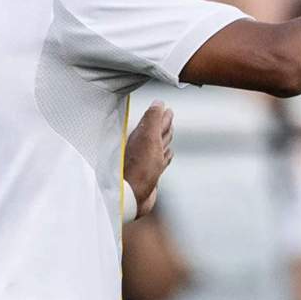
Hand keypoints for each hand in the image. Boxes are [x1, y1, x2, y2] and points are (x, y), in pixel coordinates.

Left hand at [124, 101, 174, 218]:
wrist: (132, 196)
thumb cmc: (139, 168)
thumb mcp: (148, 137)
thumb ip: (153, 119)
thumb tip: (158, 103)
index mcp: (141, 136)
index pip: (153, 121)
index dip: (161, 114)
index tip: (166, 108)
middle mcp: (142, 148)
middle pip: (156, 132)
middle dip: (164, 124)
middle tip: (169, 116)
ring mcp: (146, 162)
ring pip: (159, 146)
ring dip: (165, 139)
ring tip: (169, 133)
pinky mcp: (151, 175)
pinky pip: (161, 161)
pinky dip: (166, 156)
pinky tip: (167, 156)